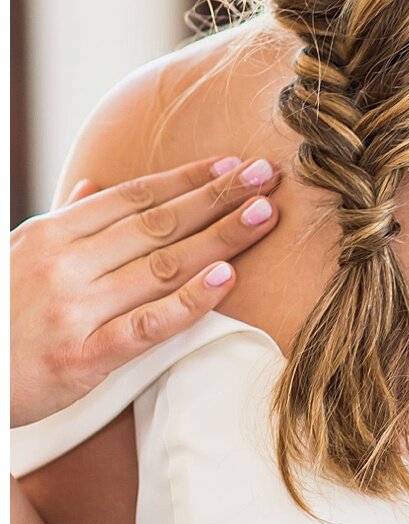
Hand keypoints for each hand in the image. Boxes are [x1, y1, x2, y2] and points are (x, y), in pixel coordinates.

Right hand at [10, 156, 283, 428]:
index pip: (134, 198)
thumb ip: (64, 221)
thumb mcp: (17, 255)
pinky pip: (145, 325)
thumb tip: (93, 184)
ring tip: (264, 215)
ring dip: (218, 238)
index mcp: (52, 234)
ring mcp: (74, 310)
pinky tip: (226, 280)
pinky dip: (188, 301)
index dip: (187, 179)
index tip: (232, 165)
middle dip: (217, 198)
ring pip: (161, 266)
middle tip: (268, 177)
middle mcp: (66, 265)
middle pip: (157, 224)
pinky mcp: (82, 358)